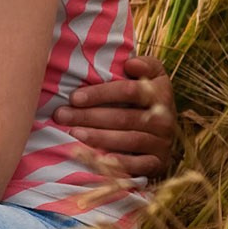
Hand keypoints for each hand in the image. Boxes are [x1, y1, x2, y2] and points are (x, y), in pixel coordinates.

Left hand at [56, 54, 176, 177]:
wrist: (165, 131)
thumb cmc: (144, 97)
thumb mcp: (149, 76)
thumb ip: (143, 65)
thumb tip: (131, 63)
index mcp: (160, 92)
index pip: (129, 91)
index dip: (101, 94)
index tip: (74, 98)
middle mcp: (165, 118)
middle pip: (124, 117)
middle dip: (89, 116)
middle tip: (62, 116)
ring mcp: (163, 141)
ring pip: (130, 140)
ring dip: (100, 138)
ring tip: (74, 134)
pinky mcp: (159, 162)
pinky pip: (140, 165)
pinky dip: (122, 164)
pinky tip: (102, 160)